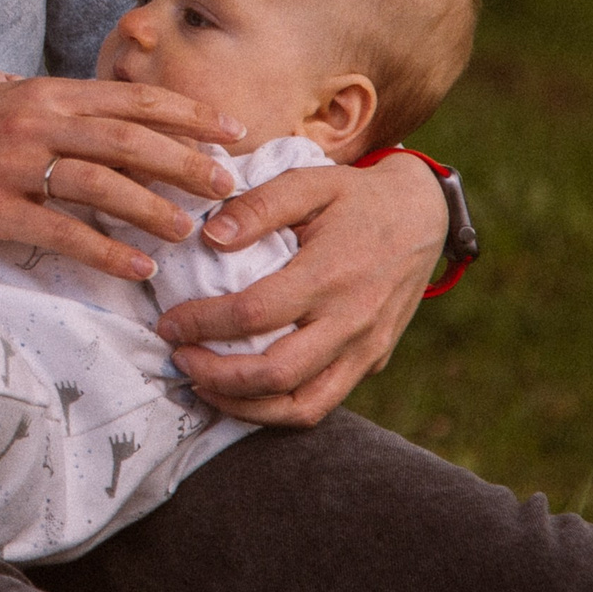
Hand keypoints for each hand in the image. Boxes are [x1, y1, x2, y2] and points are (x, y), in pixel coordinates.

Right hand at [0, 77, 244, 283]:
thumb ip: (49, 111)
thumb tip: (102, 124)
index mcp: (41, 93)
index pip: (130, 99)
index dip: (187, 116)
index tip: (233, 131)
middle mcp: (33, 122)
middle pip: (129, 139)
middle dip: (187, 162)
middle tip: (231, 185)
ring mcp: (11, 166)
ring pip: (101, 184)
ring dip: (153, 209)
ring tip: (191, 232)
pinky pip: (60, 232)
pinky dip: (104, 251)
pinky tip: (136, 268)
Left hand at [157, 157, 446, 426]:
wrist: (424, 217)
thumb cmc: (356, 197)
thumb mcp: (309, 182)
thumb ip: (259, 206)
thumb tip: (210, 236)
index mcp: (330, 274)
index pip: (254, 313)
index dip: (202, 324)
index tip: (168, 323)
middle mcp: (351, 320)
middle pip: (277, 374)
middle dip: (216, 376)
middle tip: (179, 358)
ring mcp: (365, 348)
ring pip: (302, 406)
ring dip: (245, 406)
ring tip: (203, 385)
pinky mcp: (371, 362)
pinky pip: (321, 403)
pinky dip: (277, 409)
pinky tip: (242, 393)